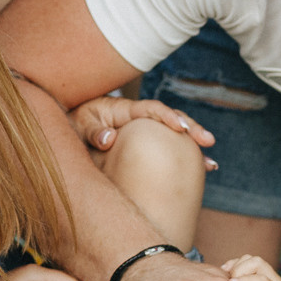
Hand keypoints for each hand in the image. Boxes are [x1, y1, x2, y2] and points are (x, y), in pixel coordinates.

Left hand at [70, 96, 216, 167]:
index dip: (167, 116)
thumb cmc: (75, 123)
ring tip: (210, 165)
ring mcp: (144, 132)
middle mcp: (139, 120)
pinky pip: (167, 150)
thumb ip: (92, 131)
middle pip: (170, 119)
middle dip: (191, 129)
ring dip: (192, 149)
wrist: (70, 128)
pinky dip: (184, 160)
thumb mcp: (79, 124)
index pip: (151, 109)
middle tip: (208, 142)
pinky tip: (201, 171)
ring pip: (173, 137)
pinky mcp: (145, 146)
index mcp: (124, 110)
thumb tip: (108, 138)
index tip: (181, 128)